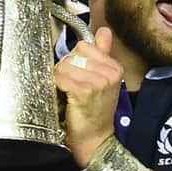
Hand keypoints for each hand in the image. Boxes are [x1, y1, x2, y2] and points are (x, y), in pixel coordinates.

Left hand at [54, 27, 123, 166]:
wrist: (96, 139)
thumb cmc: (96, 110)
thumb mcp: (104, 79)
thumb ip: (102, 52)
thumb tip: (104, 31)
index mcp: (114, 67)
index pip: (84, 46)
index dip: (75, 60)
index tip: (79, 74)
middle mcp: (109, 72)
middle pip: (73, 55)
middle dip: (67, 69)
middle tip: (73, 86)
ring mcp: (98, 82)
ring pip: (64, 65)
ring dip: (60, 79)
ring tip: (69, 93)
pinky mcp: (84, 91)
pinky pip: (60, 77)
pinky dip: (57, 87)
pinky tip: (65, 97)